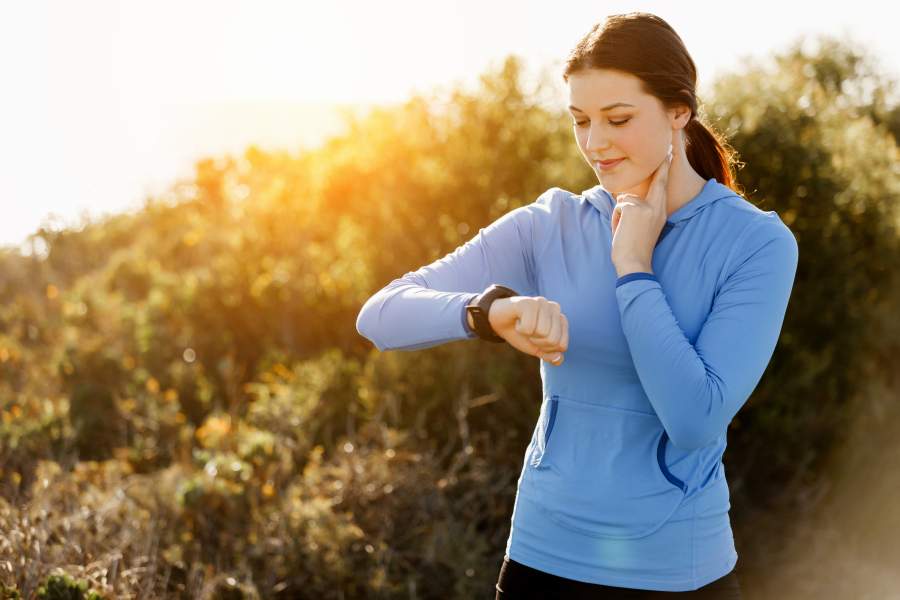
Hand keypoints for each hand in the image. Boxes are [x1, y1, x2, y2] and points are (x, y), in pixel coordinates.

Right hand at [488, 296, 568, 365]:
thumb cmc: (520, 333)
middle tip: (528, 332)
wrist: (498, 321)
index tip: (536, 339)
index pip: (562, 346)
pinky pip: (529, 327)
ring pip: (543, 333)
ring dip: (528, 335)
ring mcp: (543, 303)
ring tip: (523, 325)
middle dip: (537, 342)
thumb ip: (550, 355)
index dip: (546, 349)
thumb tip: (558, 358)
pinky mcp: (529, 302)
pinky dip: (520, 329)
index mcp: (561, 319)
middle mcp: (555, 308)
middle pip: (553, 340)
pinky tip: (517, 320)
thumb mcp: (536, 348)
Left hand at [610, 140, 672, 271]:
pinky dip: (615, 219)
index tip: (669, 154)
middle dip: (661, 165)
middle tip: (670, 148)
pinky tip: (621, 230)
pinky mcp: (633, 208)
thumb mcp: (642, 227)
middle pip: (656, 181)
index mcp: (660, 212)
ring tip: (625, 231)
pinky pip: (618, 206)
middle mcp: (657, 207)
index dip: (664, 169)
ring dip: (620, 214)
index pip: (662, 186)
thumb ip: (637, 210)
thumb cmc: (635, 249)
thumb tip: (624, 198)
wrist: (634, 263)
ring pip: (625, 199)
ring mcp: (646, 207)